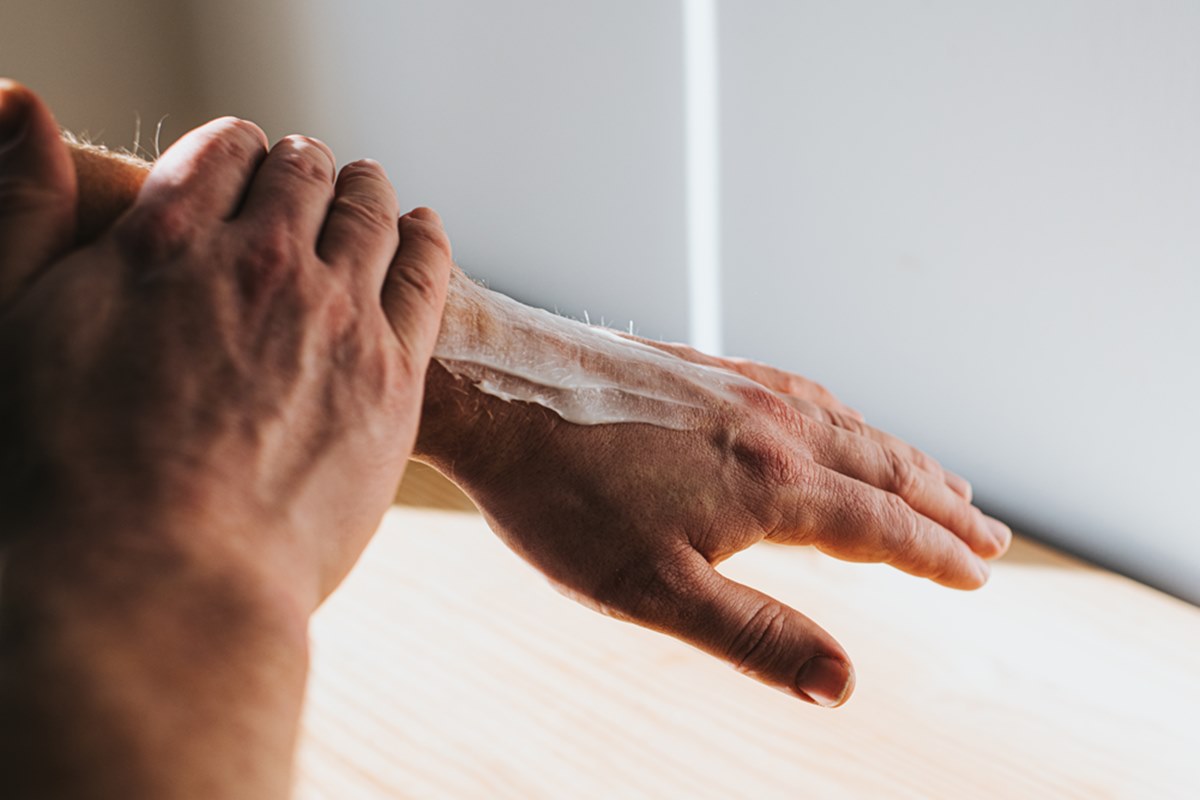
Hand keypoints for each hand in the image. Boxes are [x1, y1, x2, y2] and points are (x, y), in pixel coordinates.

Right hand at [0, 82, 451, 609]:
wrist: (160, 587)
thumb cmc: (64, 478)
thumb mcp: (11, 326)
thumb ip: (21, 212)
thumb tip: (21, 108)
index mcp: (166, 245)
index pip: (222, 150)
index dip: (233, 149)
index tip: (240, 163)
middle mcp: (261, 265)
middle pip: (303, 173)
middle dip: (301, 165)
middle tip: (305, 174)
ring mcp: (337, 318)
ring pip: (370, 213)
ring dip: (365, 190)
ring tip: (365, 189)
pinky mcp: (394, 376)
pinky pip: (426, 274)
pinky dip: (424, 236)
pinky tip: (422, 228)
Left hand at [421, 321, 1009, 708]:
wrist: (497, 389)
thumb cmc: (562, 494)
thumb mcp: (653, 590)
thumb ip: (754, 635)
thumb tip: (843, 685)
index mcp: (772, 484)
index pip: (881, 525)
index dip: (934, 554)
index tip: (979, 572)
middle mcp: (772, 425)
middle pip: (883, 466)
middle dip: (941, 504)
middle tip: (989, 533)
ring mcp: (738, 389)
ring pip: (848, 425)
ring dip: (902, 458)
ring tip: (937, 480)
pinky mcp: (703, 369)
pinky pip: (802, 391)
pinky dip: (845, 416)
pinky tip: (836, 419)